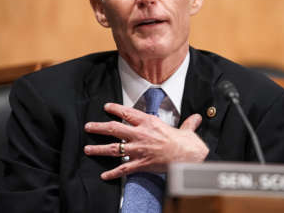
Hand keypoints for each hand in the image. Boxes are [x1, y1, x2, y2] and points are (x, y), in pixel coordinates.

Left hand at [84, 103, 208, 179]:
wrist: (189, 158)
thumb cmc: (187, 144)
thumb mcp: (187, 130)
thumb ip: (188, 123)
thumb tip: (196, 118)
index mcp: (149, 122)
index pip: (127, 113)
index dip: (115, 109)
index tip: (106, 107)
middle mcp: (140, 134)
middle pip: (114, 129)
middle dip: (99, 127)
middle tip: (89, 127)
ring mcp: (138, 150)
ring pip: (113, 148)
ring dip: (99, 149)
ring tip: (87, 149)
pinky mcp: (140, 164)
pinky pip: (123, 169)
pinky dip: (113, 173)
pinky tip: (104, 175)